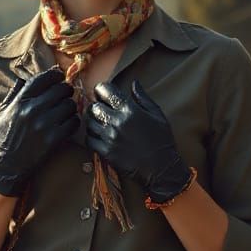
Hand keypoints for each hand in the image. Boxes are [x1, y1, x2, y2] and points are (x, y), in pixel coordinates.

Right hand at [0, 66, 78, 195]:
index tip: (59, 76)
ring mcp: (44, 124)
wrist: (5, 167)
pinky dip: (73, 122)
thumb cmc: (2, 139)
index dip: (55, 75)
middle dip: (66, 91)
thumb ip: (13, 94)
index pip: (43, 78)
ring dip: (70, 107)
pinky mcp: (53, 139)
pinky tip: (68, 125)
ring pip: (70, 105)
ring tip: (66, 112)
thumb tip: (23, 78)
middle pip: (61, 89)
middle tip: (65, 96)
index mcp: (20, 101)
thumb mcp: (2, 113)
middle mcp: (33, 109)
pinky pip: (73, 123)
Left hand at [84, 80, 190, 202]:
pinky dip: (91, 136)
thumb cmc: (162, 140)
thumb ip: (143, 97)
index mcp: (129, 110)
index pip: (105, 90)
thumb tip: (134, 82)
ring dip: (92, 121)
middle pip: (93, 106)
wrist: (161, 168)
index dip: (102, 89)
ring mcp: (110, 137)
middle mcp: (117, 121)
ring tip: (99, 123)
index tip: (104, 94)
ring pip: (89, 122)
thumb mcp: (157, 114)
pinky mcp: (106, 152)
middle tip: (101, 110)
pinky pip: (89, 140)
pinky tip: (98, 136)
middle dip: (96, 105)